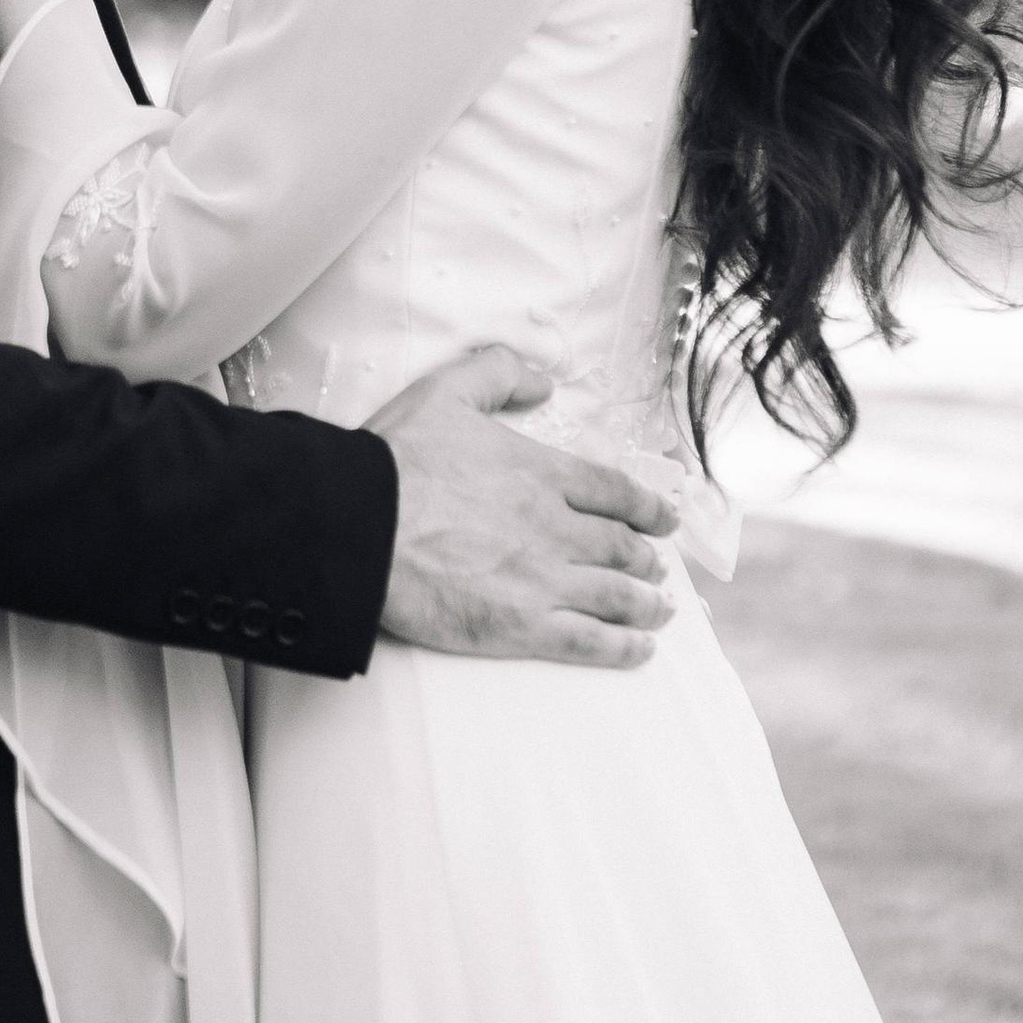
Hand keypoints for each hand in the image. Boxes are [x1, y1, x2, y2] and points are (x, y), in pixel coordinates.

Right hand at [371, 347, 677, 669]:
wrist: (359, 525)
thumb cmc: (395, 462)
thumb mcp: (447, 391)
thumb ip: (500, 374)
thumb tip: (541, 380)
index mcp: (542, 474)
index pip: (613, 491)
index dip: (646, 508)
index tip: (663, 519)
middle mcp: (555, 526)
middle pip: (621, 546)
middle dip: (646, 559)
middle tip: (657, 568)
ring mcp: (543, 579)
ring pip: (616, 594)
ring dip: (645, 603)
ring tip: (659, 610)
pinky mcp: (521, 625)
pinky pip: (588, 640)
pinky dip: (621, 647)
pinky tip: (638, 649)